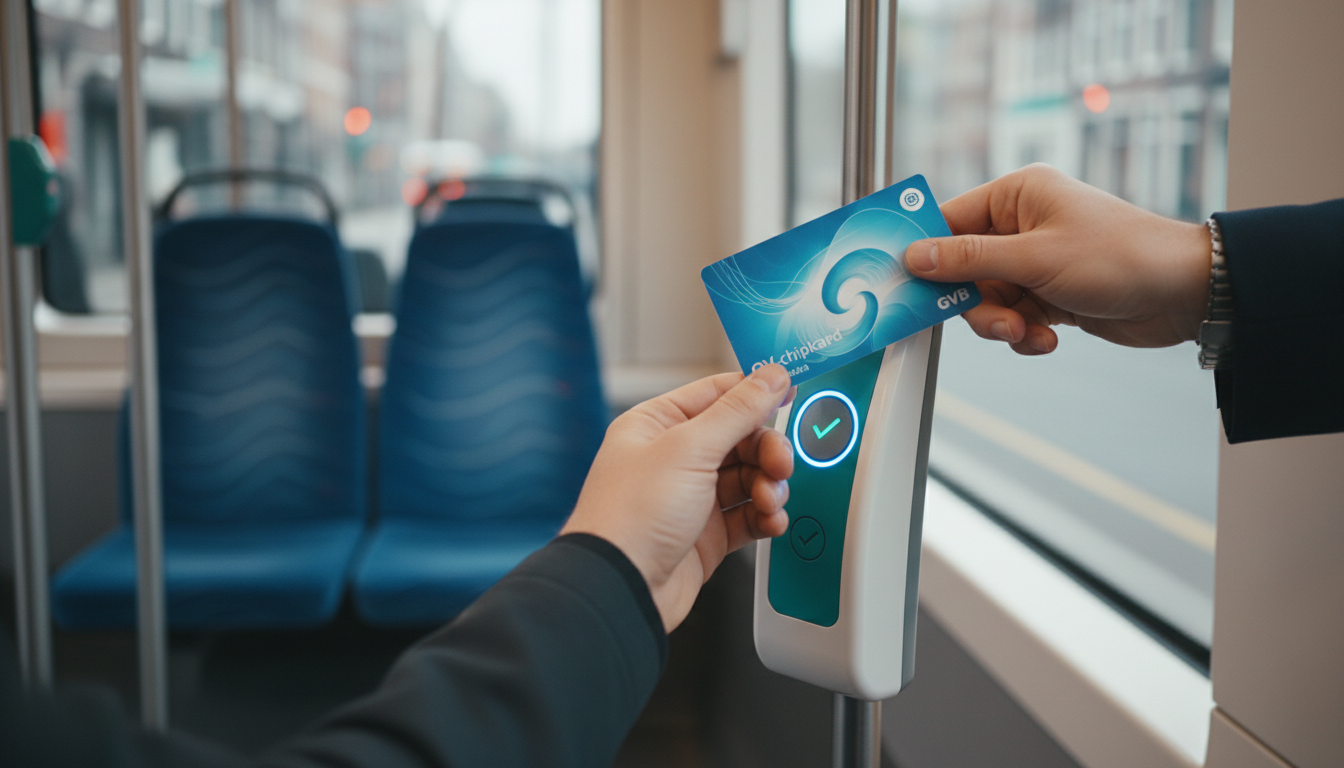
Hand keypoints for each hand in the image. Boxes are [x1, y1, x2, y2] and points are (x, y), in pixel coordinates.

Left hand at [561, 365, 794, 631]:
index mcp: (657, 425)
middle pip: (739, 439)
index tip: (789, 393)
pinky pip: (747, 515)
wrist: (622, 587)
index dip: (755, 392)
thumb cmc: (630, 516)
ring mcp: (689, 498)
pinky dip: (765, 516)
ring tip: (769, 500)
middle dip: (766, 451)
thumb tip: (769, 377)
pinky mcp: (705, 535)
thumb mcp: (690, 449)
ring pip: (748, 478)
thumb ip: (738, 412)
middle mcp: (672, 458)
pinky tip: (770, 521)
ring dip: (768, 486)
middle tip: (779, 465)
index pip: (716, 394)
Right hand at [903, 164, 1211, 353]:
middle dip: (976, 303)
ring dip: (1002, 323)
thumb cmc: (1120, 257)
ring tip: (1028, 332)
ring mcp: (1035, 260)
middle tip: (996, 322)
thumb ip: (969, 260)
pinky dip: (1024, 333)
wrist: (1183, 294)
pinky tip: (1047, 339)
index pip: (949, 221)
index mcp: (1017, 196)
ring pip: (987, 299)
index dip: (926, 253)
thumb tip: (914, 255)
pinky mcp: (1049, 293)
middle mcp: (1022, 224)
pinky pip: (1013, 316)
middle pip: (963, 269)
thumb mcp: (1036, 258)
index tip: (905, 282)